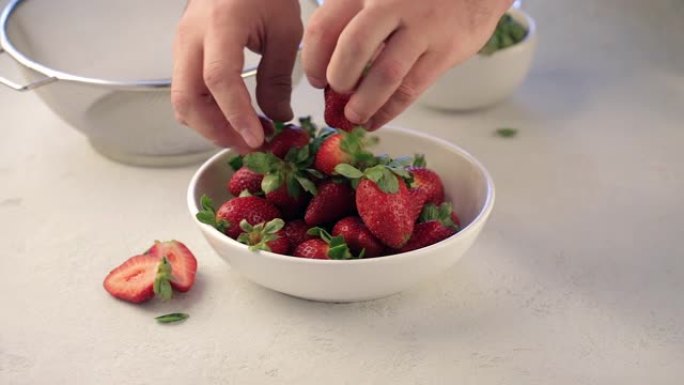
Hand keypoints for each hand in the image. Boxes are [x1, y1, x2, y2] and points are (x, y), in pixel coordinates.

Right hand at [172, 0, 302, 151]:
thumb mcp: (284, 30)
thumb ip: (278, 77)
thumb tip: (277, 118)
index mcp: (221, 24)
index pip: (219, 78)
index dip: (235, 114)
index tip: (256, 138)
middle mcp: (192, 36)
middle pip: (187, 97)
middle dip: (216, 130)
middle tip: (249, 146)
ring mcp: (182, 45)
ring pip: (182, 100)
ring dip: (210, 126)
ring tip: (243, 137)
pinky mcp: (184, 54)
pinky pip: (187, 91)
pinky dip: (207, 113)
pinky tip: (232, 120)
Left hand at [302, 0, 511, 128]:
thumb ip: (356, 22)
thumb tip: (329, 70)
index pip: (325, 26)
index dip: (313, 60)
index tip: (316, 79)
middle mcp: (391, 3)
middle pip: (352, 49)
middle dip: (338, 81)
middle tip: (336, 95)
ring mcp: (422, 26)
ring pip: (384, 74)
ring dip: (364, 104)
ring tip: (355, 117)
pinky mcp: (446, 49)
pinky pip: (411, 88)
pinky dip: (389, 110)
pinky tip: (377, 119)